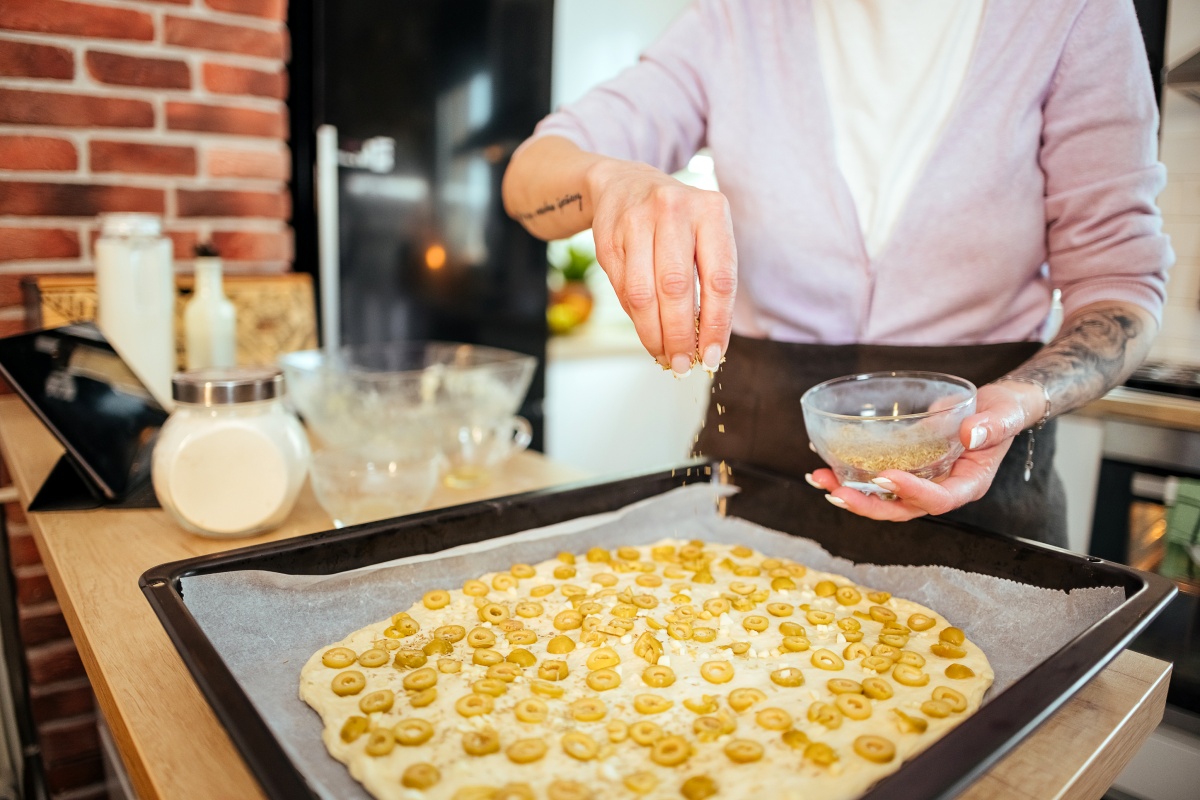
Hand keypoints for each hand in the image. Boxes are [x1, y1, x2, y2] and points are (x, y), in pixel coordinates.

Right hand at [586, 159, 737, 374]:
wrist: (622, 183)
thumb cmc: (676, 221)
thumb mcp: (704, 234)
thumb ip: (709, 280)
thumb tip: (706, 343)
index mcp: (711, 210)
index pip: (719, 279)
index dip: (715, 324)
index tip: (712, 355)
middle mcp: (674, 209)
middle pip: (676, 288)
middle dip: (679, 335)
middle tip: (683, 364)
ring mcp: (636, 220)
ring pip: (643, 293)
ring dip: (653, 333)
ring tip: (663, 356)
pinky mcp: (608, 235)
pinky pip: (623, 289)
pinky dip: (636, 318)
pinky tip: (647, 331)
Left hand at [806, 382, 1043, 520]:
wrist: (993, 408)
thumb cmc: (1003, 414)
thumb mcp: (1005, 415)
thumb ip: (993, 426)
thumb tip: (970, 434)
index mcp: (967, 485)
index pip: (938, 500)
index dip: (912, 493)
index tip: (886, 477)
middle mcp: (939, 489)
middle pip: (901, 509)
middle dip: (867, 505)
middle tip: (837, 492)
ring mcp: (919, 481)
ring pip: (882, 498)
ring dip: (849, 492)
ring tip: (818, 478)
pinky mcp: (905, 467)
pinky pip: (875, 476)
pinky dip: (849, 471)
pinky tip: (823, 460)